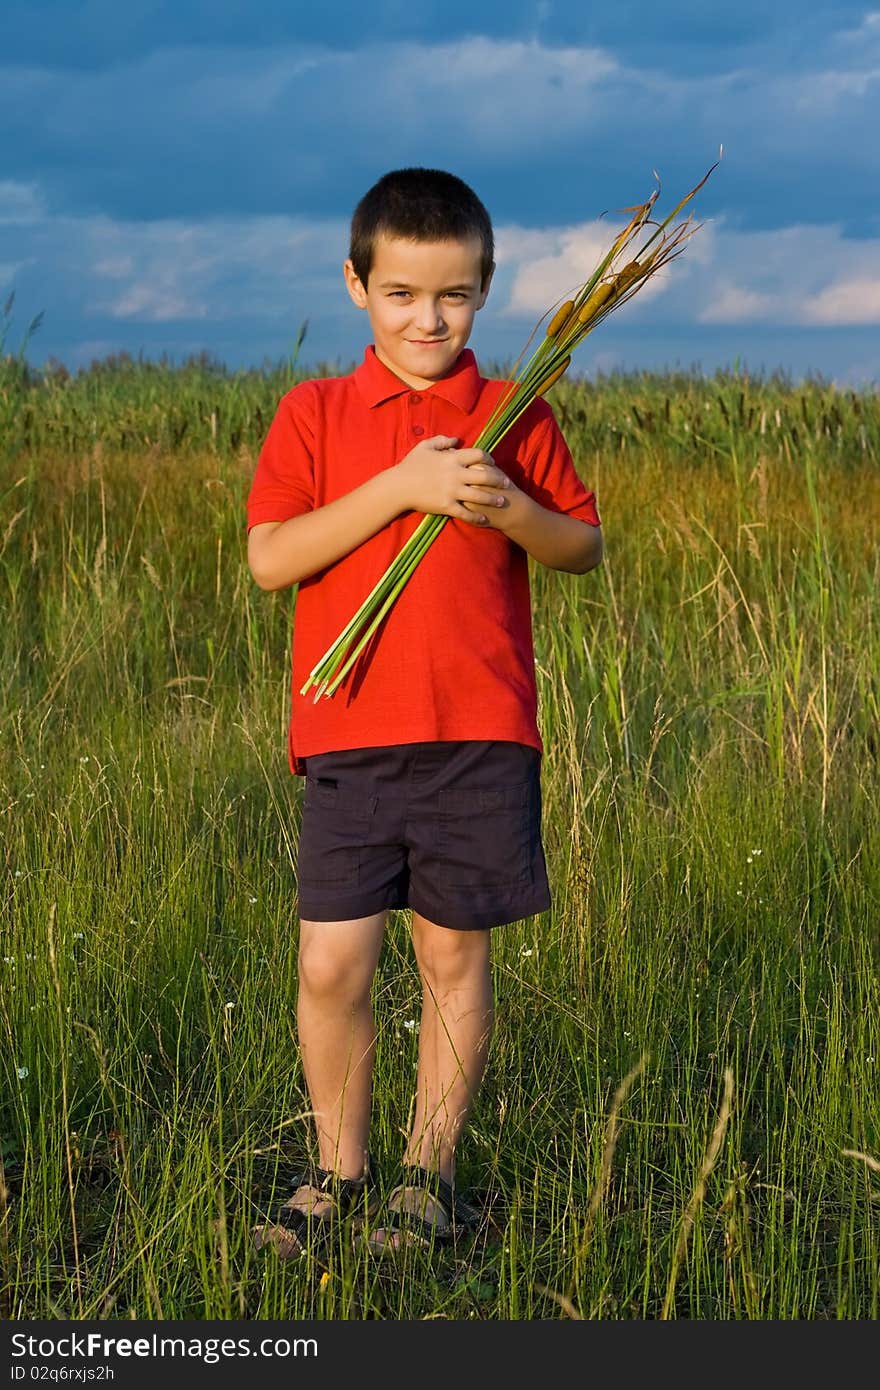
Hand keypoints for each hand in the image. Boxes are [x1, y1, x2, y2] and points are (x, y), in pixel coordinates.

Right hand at [393, 435, 511, 525]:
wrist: (398, 487)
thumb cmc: (410, 465)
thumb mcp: (425, 447)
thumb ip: (442, 441)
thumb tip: (457, 440)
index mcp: (451, 458)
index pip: (478, 455)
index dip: (489, 459)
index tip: (493, 464)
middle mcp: (455, 474)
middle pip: (484, 476)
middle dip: (498, 479)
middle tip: (506, 483)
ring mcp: (451, 491)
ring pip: (479, 496)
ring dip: (493, 499)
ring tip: (502, 501)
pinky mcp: (446, 506)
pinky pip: (466, 513)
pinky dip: (477, 517)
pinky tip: (485, 520)